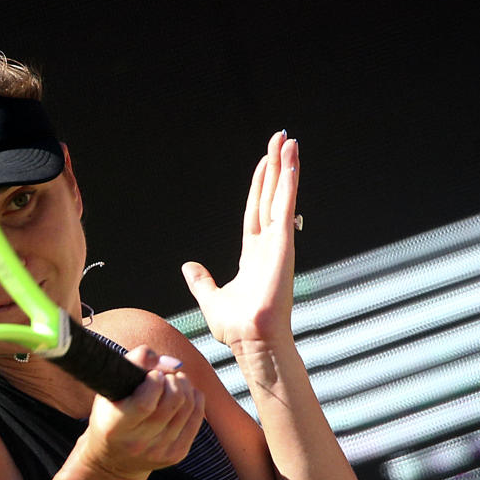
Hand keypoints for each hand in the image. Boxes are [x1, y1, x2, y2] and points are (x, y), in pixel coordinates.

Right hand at [79, 346, 204, 479]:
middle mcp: (137, 443)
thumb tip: (173, 363)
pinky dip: (195, 398)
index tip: (152, 374)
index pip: (145, 403)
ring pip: (188, 407)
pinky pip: (197, 417)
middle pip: (173, 401)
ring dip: (184, 386)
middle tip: (165, 376)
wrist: (112, 460)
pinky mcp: (176, 454)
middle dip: (173, 380)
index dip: (155, 380)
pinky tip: (184, 393)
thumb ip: (135, 363)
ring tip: (174, 381)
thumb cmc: (110, 415)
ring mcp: (159, 452)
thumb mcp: (109, 388)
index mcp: (115, 427)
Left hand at [181, 131, 299, 349]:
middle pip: (272, 197)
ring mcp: (278, 243)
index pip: (256, 212)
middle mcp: (269, 244)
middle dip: (276, 168)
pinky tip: (291, 161)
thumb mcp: (211, 298)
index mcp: (254, 255)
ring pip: (281, 196)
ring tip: (289, 140)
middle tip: (281, 139)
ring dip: (285, 167)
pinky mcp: (283, 244)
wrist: (251, 340)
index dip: (260, 186)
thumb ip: (201, 281)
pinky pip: (285, 206)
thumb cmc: (236, 327)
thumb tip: (188, 267)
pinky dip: (289, 183)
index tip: (265, 164)